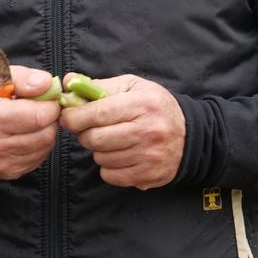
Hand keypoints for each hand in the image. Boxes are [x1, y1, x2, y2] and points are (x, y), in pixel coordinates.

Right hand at [0, 64, 60, 179]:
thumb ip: (19, 76)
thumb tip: (46, 83)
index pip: (38, 116)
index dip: (49, 103)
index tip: (45, 95)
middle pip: (45, 133)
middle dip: (50, 117)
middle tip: (40, 106)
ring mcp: (2, 164)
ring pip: (45, 147)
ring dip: (45, 130)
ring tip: (31, 118)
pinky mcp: (7, 173)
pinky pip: (38, 158)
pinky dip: (38, 144)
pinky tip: (25, 133)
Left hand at [59, 74, 185, 189]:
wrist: (190, 136)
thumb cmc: (154, 106)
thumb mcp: (132, 87)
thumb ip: (98, 85)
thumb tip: (67, 81)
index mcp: (142, 104)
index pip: (99, 113)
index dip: (75, 116)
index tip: (67, 116)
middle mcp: (147, 131)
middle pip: (95, 139)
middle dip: (84, 134)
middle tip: (88, 128)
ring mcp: (149, 157)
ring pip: (101, 158)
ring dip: (98, 150)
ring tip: (110, 140)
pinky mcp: (148, 176)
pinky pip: (110, 175)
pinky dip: (108, 167)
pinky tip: (119, 155)